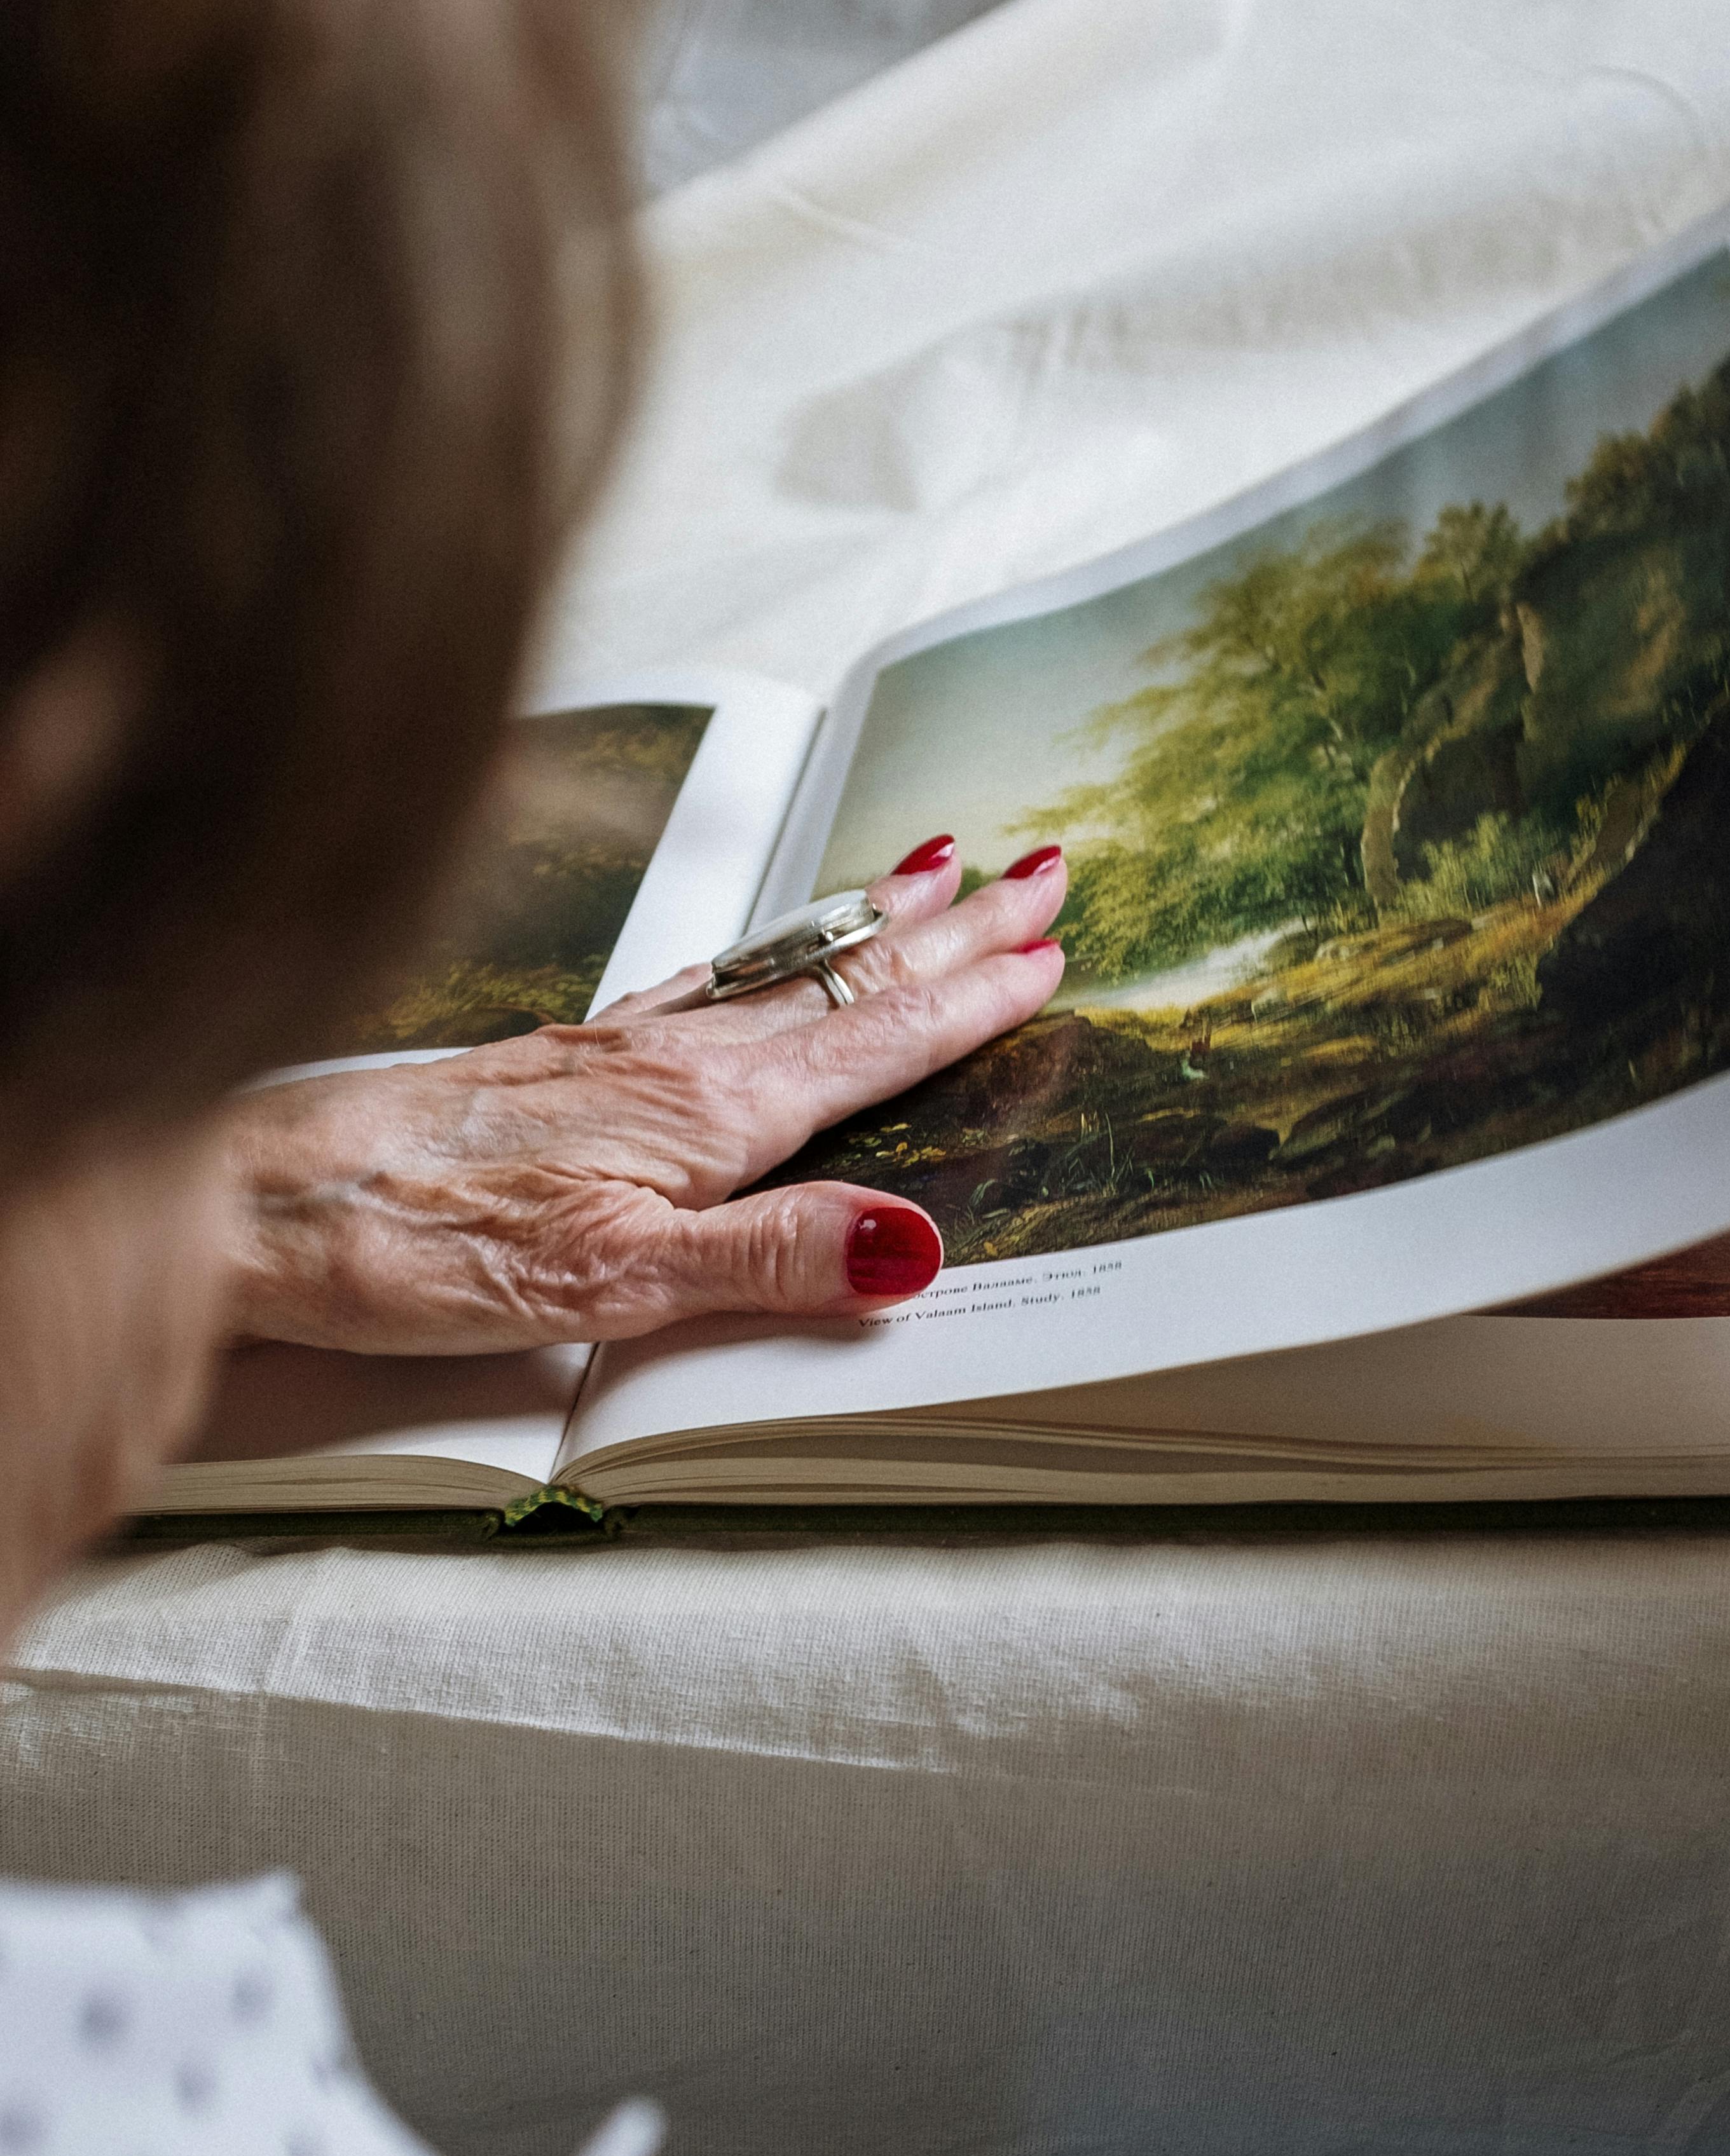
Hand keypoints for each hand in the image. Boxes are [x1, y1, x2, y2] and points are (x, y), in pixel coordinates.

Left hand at [221, 840, 1068, 1351]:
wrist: (252, 1201)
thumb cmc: (409, 1245)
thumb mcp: (607, 1287)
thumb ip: (765, 1263)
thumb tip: (913, 1247)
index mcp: (703, 1115)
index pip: (872, 1044)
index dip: (966, 1002)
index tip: (1051, 950)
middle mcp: (666, 1063)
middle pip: (840, 983)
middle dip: (948, 933)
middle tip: (1043, 870)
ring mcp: (607, 1052)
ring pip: (772, 972)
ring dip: (864, 924)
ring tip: (934, 868)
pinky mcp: (551, 1062)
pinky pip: (695, 984)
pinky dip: (759, 954)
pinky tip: (756, 958)